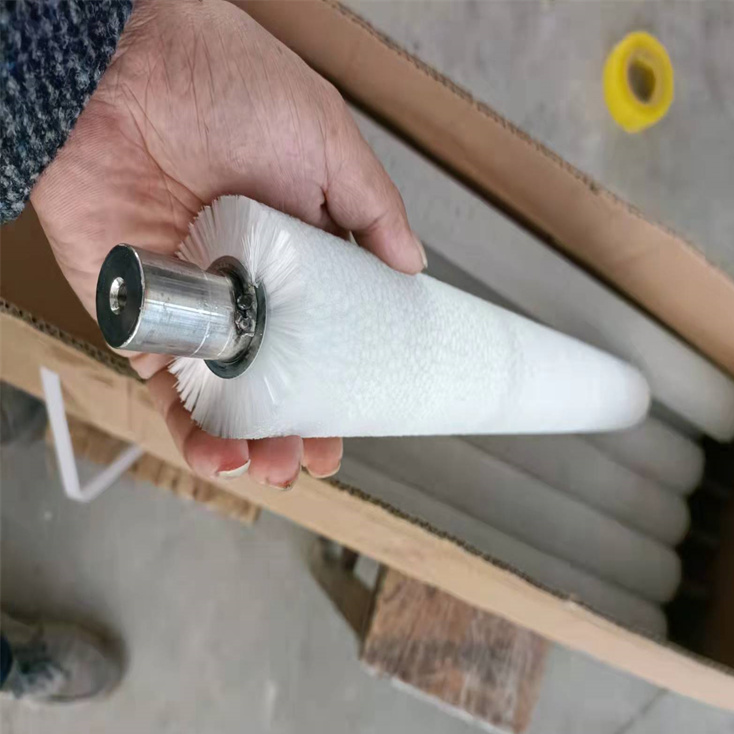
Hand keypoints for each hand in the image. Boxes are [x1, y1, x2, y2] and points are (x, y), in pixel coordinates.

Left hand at [31, 0, 424, 486]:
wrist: (123, 69)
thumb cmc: (226, 85)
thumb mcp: (327, 141)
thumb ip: (372, 209)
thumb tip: (412, 267)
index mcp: (292, 257)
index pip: (323, 337)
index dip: (340, 383)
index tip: (358, 419)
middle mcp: (244, 291)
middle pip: (273, 379)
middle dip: (297, 428)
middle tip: (315, 458)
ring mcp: (191, 310)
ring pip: (222, 397)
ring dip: (248, 442)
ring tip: (274, 468)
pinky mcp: (138, 320)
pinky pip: (164, 388)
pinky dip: (191, 429)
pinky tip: (223, 453)